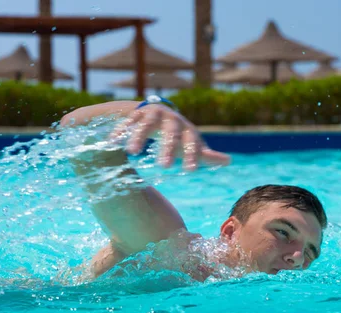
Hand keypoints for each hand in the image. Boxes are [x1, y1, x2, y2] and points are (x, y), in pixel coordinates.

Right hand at [111, 104, 230, 170]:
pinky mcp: (134, 115)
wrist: (158, 114)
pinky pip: (126, 122)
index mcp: (186, 129)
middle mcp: (170, 119)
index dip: (192, 155)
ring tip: (131, 153)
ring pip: (145, 125)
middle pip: (169, 133)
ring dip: (138, 137)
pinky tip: (112, 142)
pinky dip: (120, 131)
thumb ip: (205, 154)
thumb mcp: (191, 143)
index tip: (190, 171)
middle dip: (167, 149)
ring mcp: (151, 115)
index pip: (191, 142)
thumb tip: (228, 161)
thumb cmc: (179, 135)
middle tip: (164, 167)